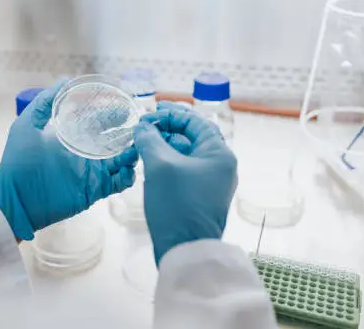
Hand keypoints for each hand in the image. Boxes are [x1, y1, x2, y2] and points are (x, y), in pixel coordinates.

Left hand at [0, 80, 138, 239]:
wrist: (16, 198)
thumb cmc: (17, 161)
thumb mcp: (27, 125)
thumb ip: (45, 103)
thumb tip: (65, 80)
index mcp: (73, 137)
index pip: (98, 122)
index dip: (113, 114)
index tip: (126, 104)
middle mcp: (86, 153)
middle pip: (115, 139)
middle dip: (128, 131)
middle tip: (139, 124)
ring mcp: (92, 172)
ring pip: (122, 160)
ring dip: (133, 152)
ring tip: (138, 145)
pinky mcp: (95, 190)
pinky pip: (119, 183)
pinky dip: (128, 176)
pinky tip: (129, 168)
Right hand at [133, 102, 236, 264]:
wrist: (186, 250)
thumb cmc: (177, 204)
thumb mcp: (160, 166)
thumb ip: (150, 140)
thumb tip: (142, 127)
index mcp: (219, 154)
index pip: (195, 121)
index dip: (170, 113)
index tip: (148, 113)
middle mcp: (220, 165)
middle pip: (192, 135)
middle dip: (167, 128)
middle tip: (144, 126)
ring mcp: (211, 182)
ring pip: (187, 153)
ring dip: (166, 144)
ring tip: (143, 142)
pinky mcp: (201, 195)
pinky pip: (185, 169)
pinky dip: (168, 161)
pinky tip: (150, 161)